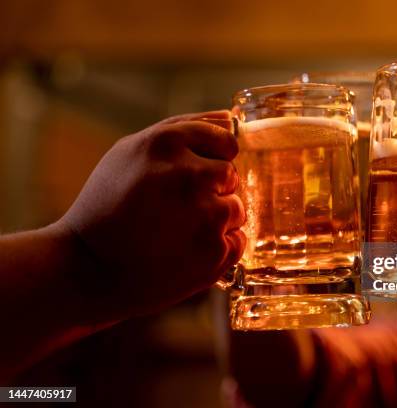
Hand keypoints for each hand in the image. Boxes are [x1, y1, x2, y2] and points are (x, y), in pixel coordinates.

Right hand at [57, 110, 245, 321]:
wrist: (89, 269)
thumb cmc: (109, 205)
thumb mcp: (131, 151)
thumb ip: (183, 127)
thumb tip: (229, 116)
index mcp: (166, 143)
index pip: (226, 141)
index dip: (213, 158)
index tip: (194, 174)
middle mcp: (190, 175)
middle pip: (231, 175)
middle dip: (212, 189)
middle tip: (178, 208)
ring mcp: (206, 215)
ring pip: (237, 208)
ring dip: (216, 219)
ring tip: (179, 232)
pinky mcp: (215, 251)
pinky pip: (237, 240)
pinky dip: (219, 247)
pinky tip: (187, 251)